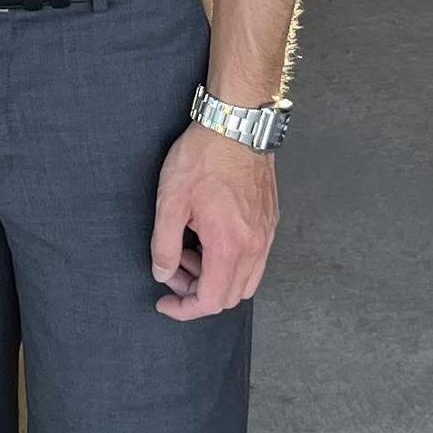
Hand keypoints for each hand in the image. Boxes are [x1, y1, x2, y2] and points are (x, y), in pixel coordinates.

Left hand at [149, 122, 279, 320]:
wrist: (237, 123)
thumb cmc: (204, 156)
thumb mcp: (171, 200)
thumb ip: (164, 245)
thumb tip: (163, 274)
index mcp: (229, 246)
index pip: (212, 301)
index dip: (185, 309)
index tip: (164, 302)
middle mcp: (255, 246)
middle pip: (230, 296)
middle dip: (197, 292)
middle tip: (173, 267)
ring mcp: (266, 234)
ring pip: (245, 280)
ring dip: (214, 277)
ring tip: (188, 247)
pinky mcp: (269, 220)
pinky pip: (254, 259)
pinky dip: (230, 261)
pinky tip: (208, 234)